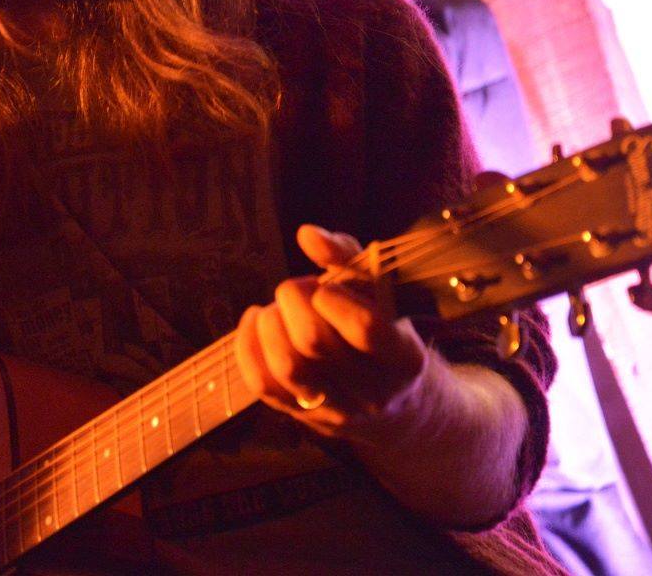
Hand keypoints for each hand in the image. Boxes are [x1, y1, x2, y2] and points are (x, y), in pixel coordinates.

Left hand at [233, 224, 428, 442]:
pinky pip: (261, 384)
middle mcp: (374, 391)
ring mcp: (337, 410)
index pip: (366, 328)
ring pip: (286, 367)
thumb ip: (347, 256)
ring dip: (269, 325)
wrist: (392, 402)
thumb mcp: (378, 291)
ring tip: (277, 310)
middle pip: (314, 341)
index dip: (333, 298)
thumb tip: (308, 235)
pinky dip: (247, 345)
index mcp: (403, 357)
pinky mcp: (303, 417)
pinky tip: (256, 321)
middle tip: (295, 289)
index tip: (323, 287)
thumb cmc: (380, 329)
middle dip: (293, 300)